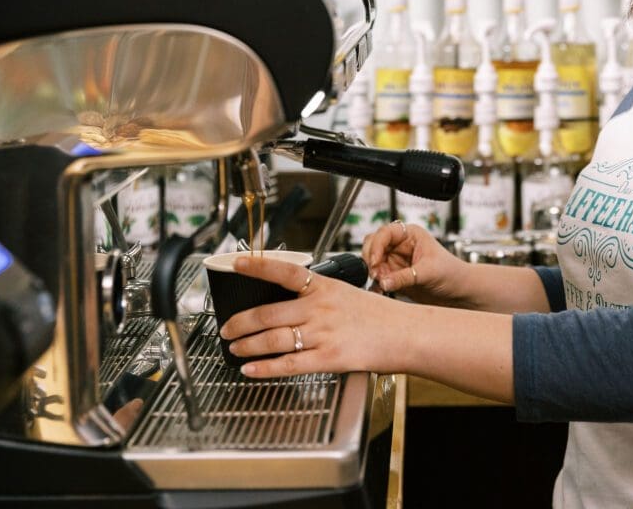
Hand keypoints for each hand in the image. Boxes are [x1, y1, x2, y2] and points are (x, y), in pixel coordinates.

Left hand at [217, 254, 409, 377]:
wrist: (406, 334)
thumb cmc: (379, 316)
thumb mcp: (345, 293)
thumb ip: (317, 297)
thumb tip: (288, 304)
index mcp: (325, 286)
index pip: (286, 271)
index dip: (258, 266)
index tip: (237, 264)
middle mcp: (320, 308)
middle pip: (268, 312)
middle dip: (240, 322)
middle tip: (226, 327)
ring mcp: (323, 333)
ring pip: (273, 339)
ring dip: (247, 345)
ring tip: (234, 348)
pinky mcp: (329, 358)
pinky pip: (289, 364)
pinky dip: (265, 367)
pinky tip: (251, 369)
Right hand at [362, 220, 466, 305]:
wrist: (459, 292)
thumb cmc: (452, 273)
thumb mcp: (429, 272)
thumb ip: (404, 277)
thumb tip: (383, 282)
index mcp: (410, 234)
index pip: (385, 233)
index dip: (377, 246)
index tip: (375, 262)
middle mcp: (400, 245)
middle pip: (373, 245)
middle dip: (371, 259)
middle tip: (376, 274)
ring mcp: (395, 261)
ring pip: (373, 262)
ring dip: (374, 273)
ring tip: (382, 284)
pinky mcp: (394, 277)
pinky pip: (377, 278)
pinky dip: (376, 285)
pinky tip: (381, 291)